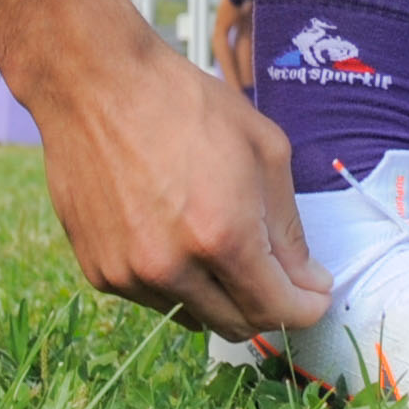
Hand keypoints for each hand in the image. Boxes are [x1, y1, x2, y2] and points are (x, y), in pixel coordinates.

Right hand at [27, 20, 331, 339]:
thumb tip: (309, 281)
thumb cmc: (183, 102)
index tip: (315, 296)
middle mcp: (174, 268)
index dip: (306, 308)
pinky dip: (175, 279)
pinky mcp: (100, 272)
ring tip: (213, 236)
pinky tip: (172, 231)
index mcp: (222, 236)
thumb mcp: (263, 148)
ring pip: (195, 315)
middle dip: (267, 305)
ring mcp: (131, 275)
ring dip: (217, 292)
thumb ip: (289, 227)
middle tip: (275, 272)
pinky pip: (154, 297)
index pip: (277, 309)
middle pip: (237, 325)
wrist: (94, 83)